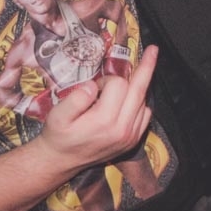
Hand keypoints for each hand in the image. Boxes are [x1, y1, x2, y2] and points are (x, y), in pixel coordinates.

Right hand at [39, 46, 156, 168]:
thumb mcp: (57, 116)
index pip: (118, 85)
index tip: (95, 85)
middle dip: (146, 67)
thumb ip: (75, 99)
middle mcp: (122, 129)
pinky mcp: (133, 140)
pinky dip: (141, 102)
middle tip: (153, 50)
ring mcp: (130, 136)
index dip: (107, 79)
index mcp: (105, 121)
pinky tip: (131, 97)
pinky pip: (145, 114)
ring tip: (131, 77)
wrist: (62, 161)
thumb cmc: (59, 135)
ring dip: (138, 87)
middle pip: (140, 90)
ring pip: (144, 101)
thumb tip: (93, 85)